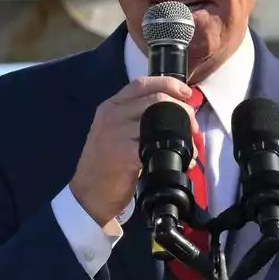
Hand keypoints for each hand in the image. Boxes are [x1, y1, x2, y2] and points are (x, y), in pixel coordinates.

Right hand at [69, 76, 199, 226]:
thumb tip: (174, 112)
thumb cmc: (105, 165)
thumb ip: (137, 118)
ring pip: (157, 118)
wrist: (86, 196)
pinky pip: (154, 144)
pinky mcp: (121, 153)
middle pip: (155, 98)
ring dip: (181, 131)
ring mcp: (115, 133)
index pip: (142, 83)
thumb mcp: (115, 132)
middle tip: (192, 127)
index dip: (169, 83)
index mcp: (111, 106)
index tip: (186, 92)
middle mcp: (111, 114)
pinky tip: (180, 160)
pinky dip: (174, 151)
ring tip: (190, 146)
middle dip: (182, 110)